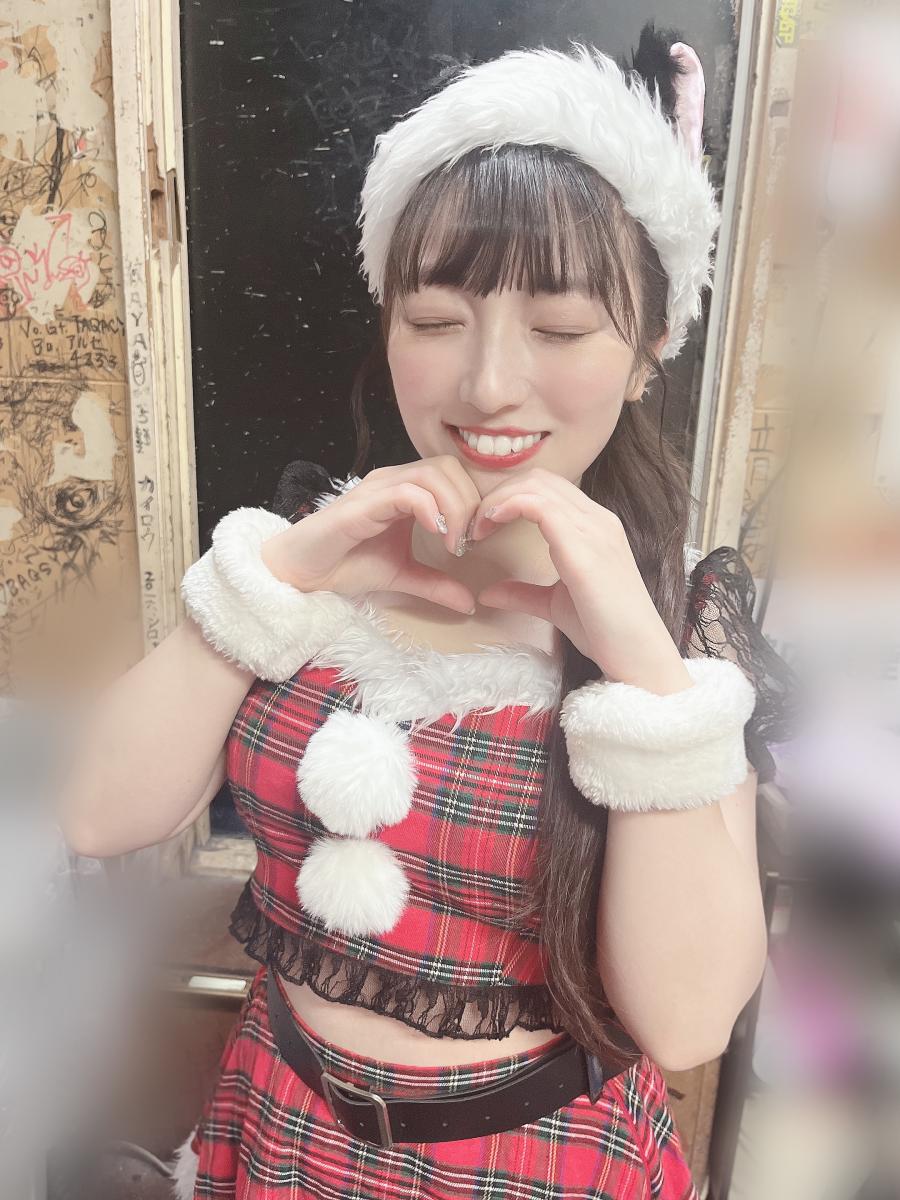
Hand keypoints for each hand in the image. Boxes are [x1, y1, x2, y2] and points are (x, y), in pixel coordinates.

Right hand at [260, 456, 481, 614]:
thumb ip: (436, 585)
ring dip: (454, 507)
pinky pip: (406, 492)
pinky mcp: (363, 504)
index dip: (473, 501)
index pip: (453, 474)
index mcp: (405, 491)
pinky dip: (430, 510)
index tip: (474, 540)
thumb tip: (470, 603)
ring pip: (432, 474)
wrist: (303, 574)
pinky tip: (435, 534)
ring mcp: (377, 489)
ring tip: (453, 543)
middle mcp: (393, 481)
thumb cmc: (346, 565)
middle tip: (468, 542)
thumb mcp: (402, 576)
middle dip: (469, 503)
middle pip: (449, 468)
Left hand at [468, 467, 684, 679]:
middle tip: (474, 525)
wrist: (638, 656)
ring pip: (538, 486)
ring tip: (477, 527)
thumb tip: (487, 593)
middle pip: (540, 479)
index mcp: (595, 528)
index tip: (483, 526)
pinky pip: (540, 506)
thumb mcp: (554, 606)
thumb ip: (523, 594)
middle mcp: (597, 520)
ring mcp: (593, 530)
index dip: (510, 497)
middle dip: (500, 493)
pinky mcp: (583, 549)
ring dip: (499, 499)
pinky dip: (508, 506)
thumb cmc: (605, 632)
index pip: (548, 488)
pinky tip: (490, 524)